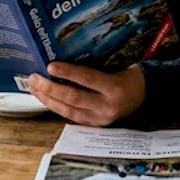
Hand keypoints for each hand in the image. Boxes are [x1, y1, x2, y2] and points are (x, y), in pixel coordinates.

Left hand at [28, 62, 145, 126]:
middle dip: (50, 88)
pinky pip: (71, 117)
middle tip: (34, 78)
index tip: (50, 66)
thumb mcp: (118, 65)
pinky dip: (56, 107)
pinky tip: (44, 99)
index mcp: (115, 88)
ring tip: (34, 87)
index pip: (88, 79)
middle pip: (73, 98)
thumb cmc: (128, 76)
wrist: (145, 96)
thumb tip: (66, 55)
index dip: (68, 73)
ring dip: (48, 99)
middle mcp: (107, 106)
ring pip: (68, 110)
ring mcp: (100, 118)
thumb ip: (96, 64)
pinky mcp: (95, 125)